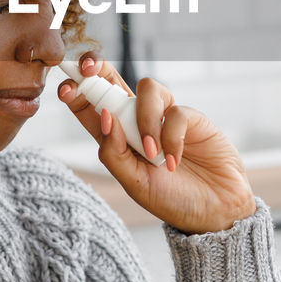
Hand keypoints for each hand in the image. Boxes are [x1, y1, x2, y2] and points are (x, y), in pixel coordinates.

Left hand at [58, 51, 256, 233]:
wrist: (215, 213)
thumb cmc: (172, 200)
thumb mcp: (134, 184)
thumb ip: (114, 153)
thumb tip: (105, 116)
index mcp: (117, 137)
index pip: (91, 106)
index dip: (77, 91)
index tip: (65, 89)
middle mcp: (138, 121)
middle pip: (113, 81)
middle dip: (99, 69)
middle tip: (90, 69)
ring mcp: (165, 117)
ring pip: (147, 89)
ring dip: (145, 119)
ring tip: (153, 153)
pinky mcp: (191, 118)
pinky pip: (175, 112)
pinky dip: (172, 137)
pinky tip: (174, 161)